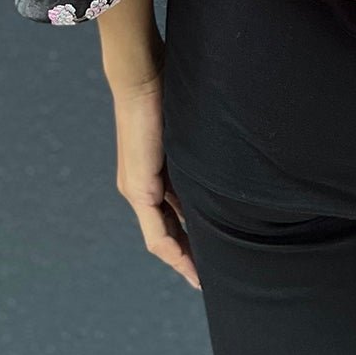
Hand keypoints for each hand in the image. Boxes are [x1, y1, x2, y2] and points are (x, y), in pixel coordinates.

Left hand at [111, 76, 200, 288]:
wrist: (141, 78)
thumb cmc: (166, 95)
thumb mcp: (185, 136)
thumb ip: (195, 157)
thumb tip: (218, 170)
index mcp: (151, 175)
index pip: (170, 217)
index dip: (187, 239)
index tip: (207, 257)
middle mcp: (140, 187)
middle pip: (164, 234)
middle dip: (186, 257)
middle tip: (207, 277)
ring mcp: (137, 189)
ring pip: (159, 237)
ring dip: (180, 258)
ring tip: (200, 276)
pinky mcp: (138, 187)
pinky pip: (156, 231)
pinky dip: (172, 249)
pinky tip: (188, 261)